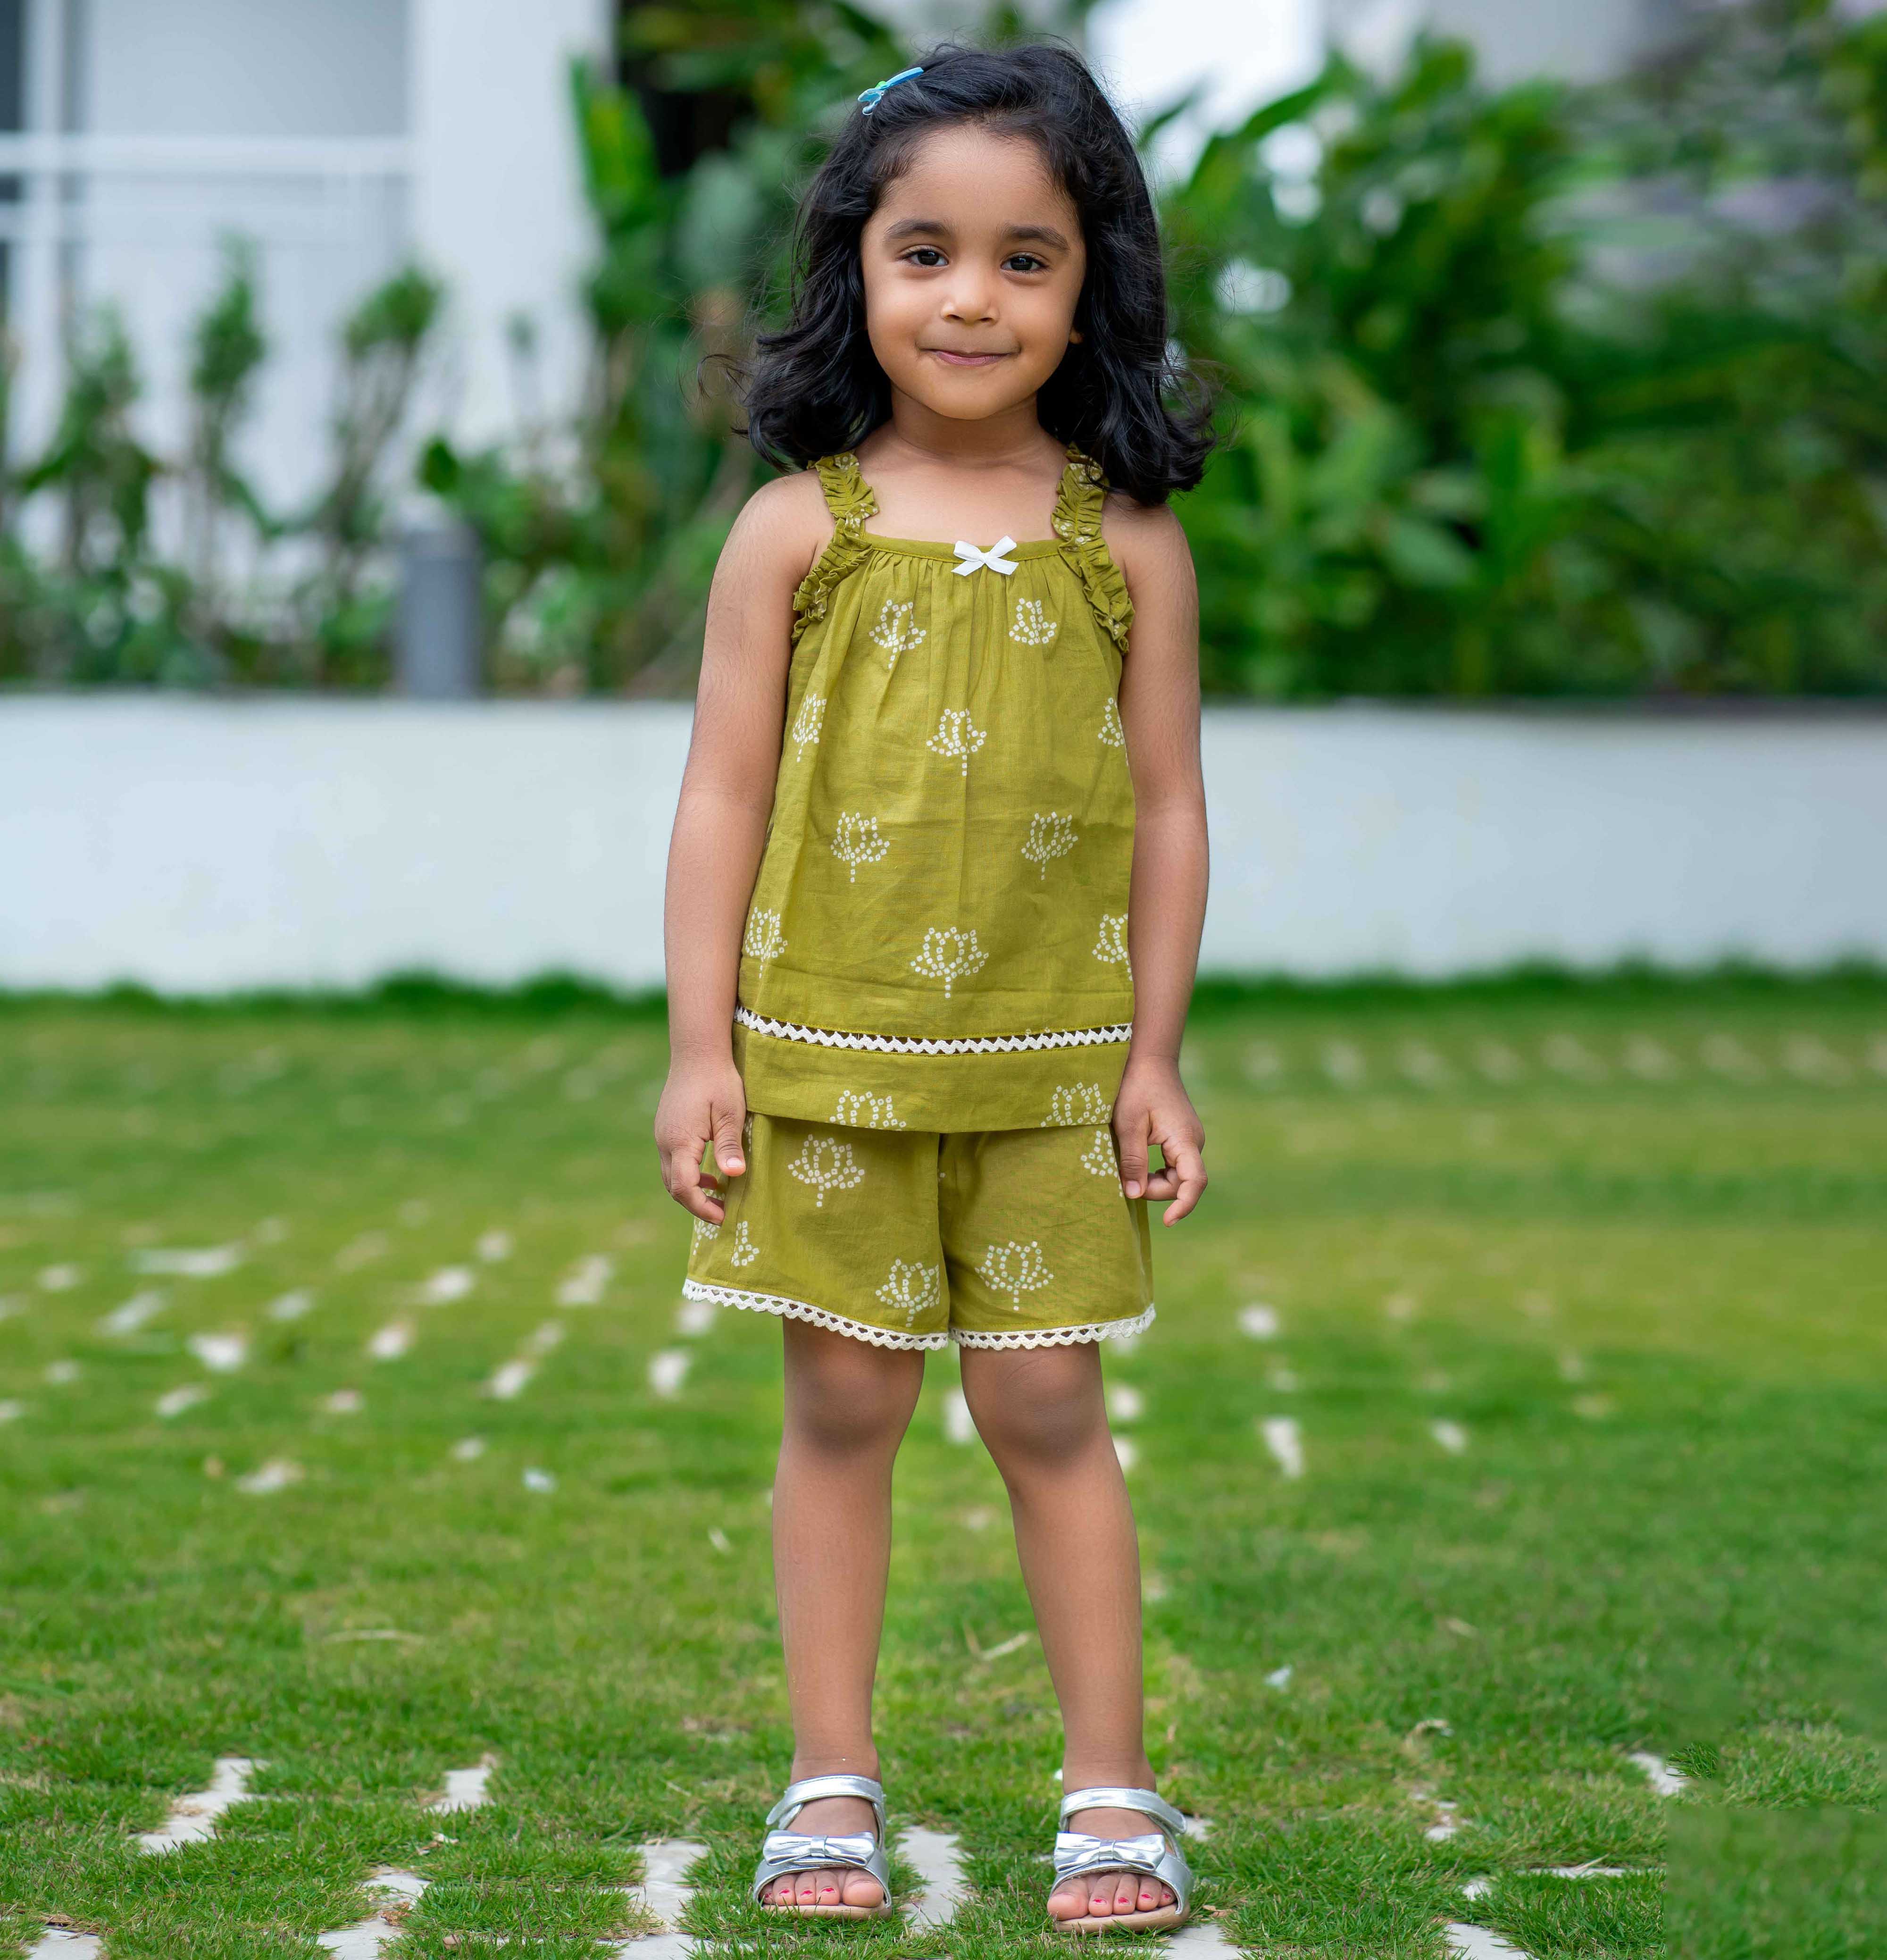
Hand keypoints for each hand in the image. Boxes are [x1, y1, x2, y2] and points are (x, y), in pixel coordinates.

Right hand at [654, 1055, 747, 1223]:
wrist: (697, 1051)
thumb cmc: (718, 1080)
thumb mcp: (730, 1113)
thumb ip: (729, 1145)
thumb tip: (734, 1175)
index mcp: (679, 1141)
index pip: (684, 1187)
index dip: (702, 1207)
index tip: (723, 1217)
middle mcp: (664, 1141)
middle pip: (673, 1186)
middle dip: (696, 1204)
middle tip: (722, 1214)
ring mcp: (662, 1134)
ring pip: (670, 1175)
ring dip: (692, 1190)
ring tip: (718, 1197)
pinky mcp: (666, 1128)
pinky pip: (672, 1161)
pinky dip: (689, 1174)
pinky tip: (710, 1173)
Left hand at [1113, 1056, 1206, 1224]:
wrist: (1150, 1060)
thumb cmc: (1136, 1087)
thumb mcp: (1127, 1124)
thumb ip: (1132, 1161)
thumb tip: (1134, 1195)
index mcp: (1185, 1139)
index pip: (1194, 1182)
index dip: (1183, 1205)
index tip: (1167, 1221)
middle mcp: (1193, 1142)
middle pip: (1182, 1183)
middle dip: (1155, 1190)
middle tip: (1126, 1181)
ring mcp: (1189, 1141)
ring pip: (1177, 1177)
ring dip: (1154, 1182)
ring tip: (1130, 1170)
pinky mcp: (1182, 1139)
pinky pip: (1173, 1166)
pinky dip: (1156, 1172)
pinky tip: (1139, 1165)